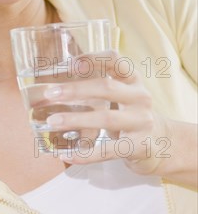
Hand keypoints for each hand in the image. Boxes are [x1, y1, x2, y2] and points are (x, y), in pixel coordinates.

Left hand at [44, 51, 173, 176]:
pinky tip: (68, 154)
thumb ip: (96, 87)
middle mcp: (140, 97)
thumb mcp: (121, 94)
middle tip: (50, 93)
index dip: (93, 59)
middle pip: (107, 88)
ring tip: (52, 121)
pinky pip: (110, 150)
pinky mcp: (140, 146)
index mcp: (133, 80)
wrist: (163, 145)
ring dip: (76, 119)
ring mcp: (142, 122)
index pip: (116, 60)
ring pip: (106, 118)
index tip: (70, 64)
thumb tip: (54, 86)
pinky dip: (87, 154)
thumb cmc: (131, 115)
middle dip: (76, 90)